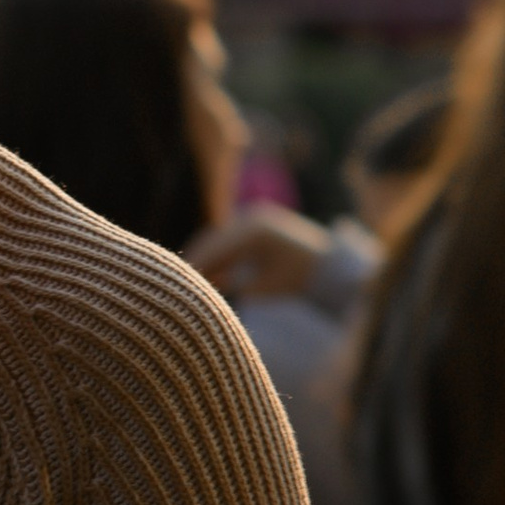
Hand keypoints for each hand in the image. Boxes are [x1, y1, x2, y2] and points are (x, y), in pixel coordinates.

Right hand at [189, 205, 332, 302]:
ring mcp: (252, 217)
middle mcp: (252, 218)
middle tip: (179, 279)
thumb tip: (209, 283)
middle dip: (198, 258)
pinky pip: (228, 236)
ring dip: (206, 256)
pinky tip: (210, 271)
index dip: (198, 264)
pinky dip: (218, 252)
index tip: (183, 281)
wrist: (324, 265)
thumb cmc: (296, 280)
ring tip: (193, 277)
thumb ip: (236, 285)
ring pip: (219, 237)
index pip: (217, 248)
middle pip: (214, 239)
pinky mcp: (253, 222)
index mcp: (256, 233)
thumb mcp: (265, 287)